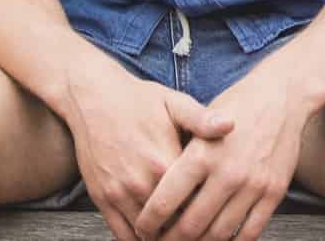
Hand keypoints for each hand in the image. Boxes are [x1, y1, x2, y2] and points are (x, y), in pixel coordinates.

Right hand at [59, 56, 233, 240]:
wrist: (94, 98)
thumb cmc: (139, 100)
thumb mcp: (174, 103)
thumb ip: (202, 119)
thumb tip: (230, 125)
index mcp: (165, 162)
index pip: (195, 201)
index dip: (209, 209)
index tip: (220, 210)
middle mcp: (141, 183)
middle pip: (174, 222)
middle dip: (190, 227)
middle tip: (204, 226)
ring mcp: (119, 194)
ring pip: (148, 233)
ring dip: (165, 235)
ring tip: (181, 232)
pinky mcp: (102, 199)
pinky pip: (122, 234)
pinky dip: (139, 238)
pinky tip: (154, 234)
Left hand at [136, 59, 308, 240]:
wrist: (281, 94)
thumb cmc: (235, 106)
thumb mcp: (199, 122)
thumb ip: (178, 159)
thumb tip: (151, 194)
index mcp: (202, 155)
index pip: (163, 204)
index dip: (147, 224)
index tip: (143, 229)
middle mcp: (228, 173)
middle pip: (189, 227)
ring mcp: (253, 185)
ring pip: (218, 235)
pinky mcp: (274, 191)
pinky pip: (250, 232)